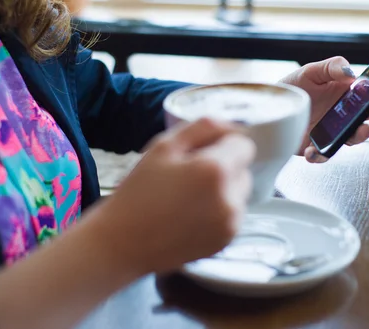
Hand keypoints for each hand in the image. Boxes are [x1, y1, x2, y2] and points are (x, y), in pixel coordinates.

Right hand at [94, 118, 255, 274]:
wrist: (124, 243)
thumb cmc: (139, 191)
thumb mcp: (164, 146)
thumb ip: (203, 127)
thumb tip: (233, 126)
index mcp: (215, 170)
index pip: (244, 144)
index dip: (222, 144)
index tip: (200, 153)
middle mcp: (231, 198)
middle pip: (243, 169)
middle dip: (224, 167)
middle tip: (190, 176)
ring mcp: (231, 223)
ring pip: (240, 193)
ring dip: (223, 190)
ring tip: (189, 198)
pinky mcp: (227, 241)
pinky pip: (233, 215)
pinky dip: (219, 211)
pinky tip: (191, 216)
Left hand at [280, 56, 368, 162]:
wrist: (270, 109)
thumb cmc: (294, 88)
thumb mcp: (310, 71)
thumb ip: (330, 67)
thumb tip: (351, 71)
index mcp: (348, 91)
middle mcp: (347, 112)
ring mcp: (336, 131)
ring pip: (356, 136)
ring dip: (362, 134)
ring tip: (363, 128)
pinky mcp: (319, 147)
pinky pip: (325, 154)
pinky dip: (321, 155)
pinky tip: (313, 151)